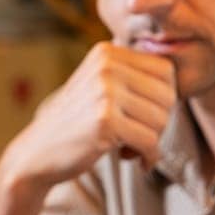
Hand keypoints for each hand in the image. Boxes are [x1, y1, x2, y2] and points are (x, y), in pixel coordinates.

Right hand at [0, 42, 175, 192]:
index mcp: (107, 52)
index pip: (166, 71)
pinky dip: (149, 157)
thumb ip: (133, 79)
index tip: (145, 117)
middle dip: (160, 123)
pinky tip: (136, 162)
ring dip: (152, 142)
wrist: (37, 152)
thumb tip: (178, 84)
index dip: (164, 99)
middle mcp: (106, 66)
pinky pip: (150, 141)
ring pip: (161, 120)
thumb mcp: (101, 88)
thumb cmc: (77, 124)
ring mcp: (105, 91)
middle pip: (168, 96)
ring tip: (131, 148)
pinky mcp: (105, 121)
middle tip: (139, 137)